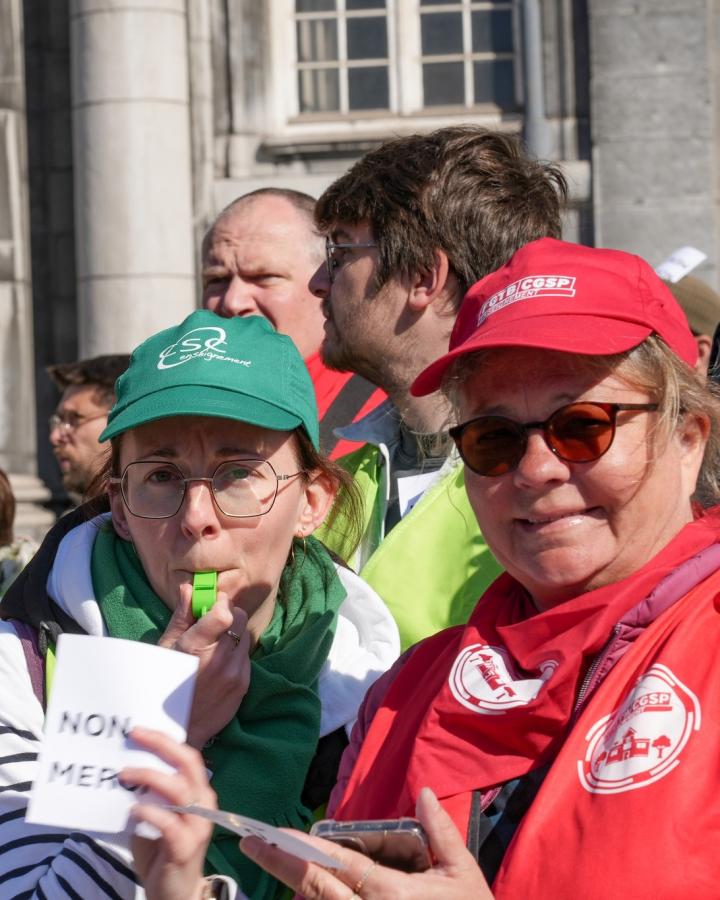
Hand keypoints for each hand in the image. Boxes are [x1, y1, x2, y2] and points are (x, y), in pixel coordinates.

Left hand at [122, 727, 216, 899]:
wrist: (175, 893)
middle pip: (188, 763)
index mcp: (199, 791)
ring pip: (179, 789)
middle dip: (161, 745)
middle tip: (135, 736)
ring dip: (150, 777)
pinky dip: (150, 811)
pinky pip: (169, 822)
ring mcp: (198, 824)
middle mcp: (204, 802)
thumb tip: (125, 768)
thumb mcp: (157, 815)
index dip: (165, 740)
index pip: (187, 756)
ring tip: (124, 774)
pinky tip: (134, 809)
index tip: (139, 730)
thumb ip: (148, 794)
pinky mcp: (186, 846)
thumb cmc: (162, 850)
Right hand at [158, 584, 251, 747]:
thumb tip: (190, 588)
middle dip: (228, 614)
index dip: (220, 602)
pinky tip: (219, 664)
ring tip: (214, 646)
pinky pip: (246, 657)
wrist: (178, 728)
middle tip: (214, 622)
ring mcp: (234, 673)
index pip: (224, 612)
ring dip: (234, 634)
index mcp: (196, 647)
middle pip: (239, 618)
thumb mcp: (166, 648)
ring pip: (245, 635)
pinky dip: (236, 654)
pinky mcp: (243, 684)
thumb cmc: (163, 685)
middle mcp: (220, 659)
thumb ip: (182, 616)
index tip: (213, 603)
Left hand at [240, 787, 493, 899]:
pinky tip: (302, 895)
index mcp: (392, 892)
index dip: (299, 849)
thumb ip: (440, 832)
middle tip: (248, 843)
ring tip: (276, 864)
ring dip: (295, 891)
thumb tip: (423, 792)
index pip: (335, 866)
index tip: (270, 834)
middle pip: (313, 890)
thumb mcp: (462, 873)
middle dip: (279, 864)